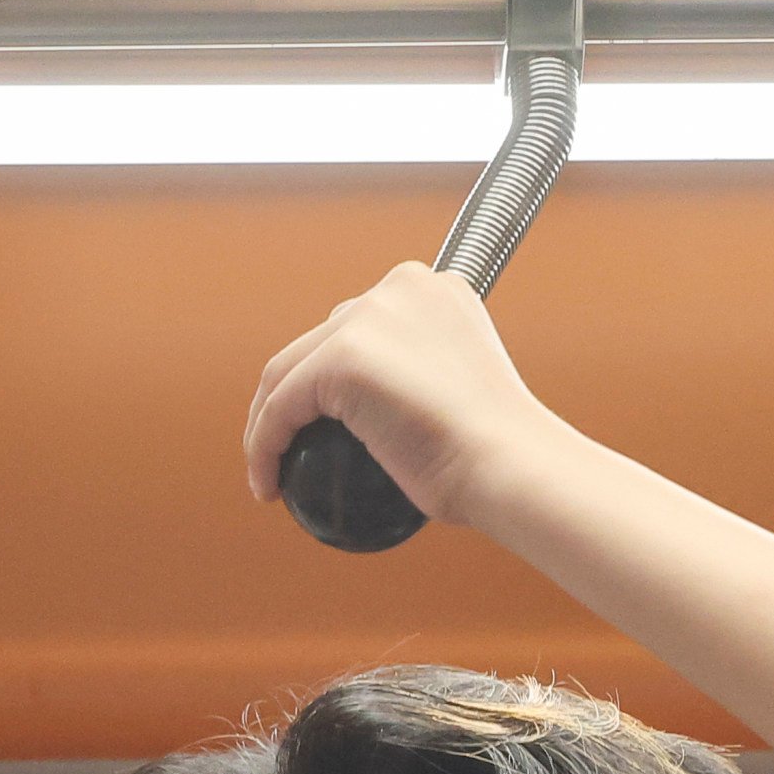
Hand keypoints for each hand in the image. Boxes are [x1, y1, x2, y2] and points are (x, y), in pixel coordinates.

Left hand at [243, 263, 567, 531]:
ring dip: (266, 421)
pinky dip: (264, 448)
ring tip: (270, 471)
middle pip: (318, 342)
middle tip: (293, 448)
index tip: (326, 423)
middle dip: (293, 392)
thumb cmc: (494, 457)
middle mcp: (399, 287)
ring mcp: (367, 317)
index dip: (331, 374)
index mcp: (433, 288)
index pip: (359, 326)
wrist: (508, 465)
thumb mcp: (462, 393)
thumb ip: (422, 378)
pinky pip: (280, 409)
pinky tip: (265, 486)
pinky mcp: (341, 357)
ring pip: (287, 371)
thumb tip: (388, 416)